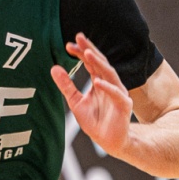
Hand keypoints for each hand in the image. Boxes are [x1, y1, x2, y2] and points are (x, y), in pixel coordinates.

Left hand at [52, 34, 132, 157]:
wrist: (109, 141)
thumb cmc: (94, 121)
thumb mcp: (75, 102)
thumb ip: (66, 86)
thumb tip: (54, 67)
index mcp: (99, 81)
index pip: (90, 62)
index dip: (81, 52)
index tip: (68, 45)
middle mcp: (110, 83)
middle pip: (101, 63)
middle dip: (90, 50)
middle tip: (79, 38)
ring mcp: (119, 93)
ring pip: (109, 74)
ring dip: (99, 63)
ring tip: (87, 54)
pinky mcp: (124, 105)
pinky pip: (116, 94)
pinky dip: (107, 87)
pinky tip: (97, 82)